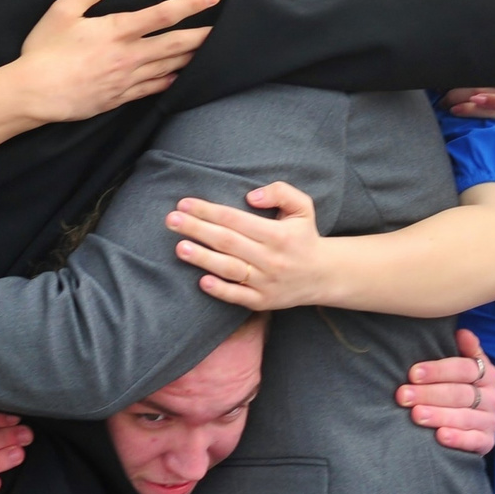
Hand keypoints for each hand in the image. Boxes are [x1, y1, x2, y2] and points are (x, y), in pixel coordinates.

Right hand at [12, 0, 216, 122]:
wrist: (33, 94)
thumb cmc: (44, 50)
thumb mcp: (63, 11)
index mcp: (117, 30)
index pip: (163, 14)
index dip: (190, 4)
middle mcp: (129, 55)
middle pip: (175, 45)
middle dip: (201, 37)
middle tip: (224, 30)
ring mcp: (127, 79)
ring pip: (168, 67)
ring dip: (190, 58)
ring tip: (208, 51)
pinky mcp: (119, 97)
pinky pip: (152, 89)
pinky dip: (168, 81)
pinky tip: (177, 76)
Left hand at [165, 182, 333, 310]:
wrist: (324, 275)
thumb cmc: (305, 236)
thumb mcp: (303, 206)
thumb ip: (280, 192)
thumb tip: (250, 197)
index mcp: (278, 234)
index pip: (235, 219)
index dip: (208, 210)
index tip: (184, 203)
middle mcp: (271, 259)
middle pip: (227, 242)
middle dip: (197, 229)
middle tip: (171, 220)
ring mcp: (266, 282)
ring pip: (229, 269)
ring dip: (202, 258)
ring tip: (179, 247)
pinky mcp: (263, 301)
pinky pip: (238, 296)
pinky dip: (220, 290)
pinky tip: (201, 281)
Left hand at [398, 329, 494, 453]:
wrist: (476, 425)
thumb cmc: (461, 389)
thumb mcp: (465, 368)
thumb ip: (466, 350)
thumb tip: (462, 332)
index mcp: (488, 374)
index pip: (465, 369)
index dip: (439, 370)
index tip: (413, 373)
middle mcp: (493, 397)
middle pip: (461, 394)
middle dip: (430, 394)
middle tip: (404, 395)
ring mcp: (491, 420)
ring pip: (465, 417)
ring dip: (439, 415)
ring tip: (416, 415)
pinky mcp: (488, 441)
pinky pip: (474, 441)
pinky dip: (457, 438)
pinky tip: (440, 436)